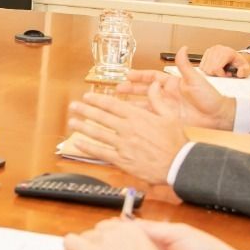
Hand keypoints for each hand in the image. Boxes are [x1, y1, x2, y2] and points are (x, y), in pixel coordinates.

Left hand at [66, 87, 186, 184]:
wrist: (178, 165)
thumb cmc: (175, 142)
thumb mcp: (170, 116)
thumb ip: (158, 100)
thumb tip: (154, 85)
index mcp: (138, 116)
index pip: (112, 105)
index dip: (97, 100)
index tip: (87, 96)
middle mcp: (127, 129)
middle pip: (101, 117)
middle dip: (85, 110)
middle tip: (73, 106)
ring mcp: (123, 145)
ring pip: (98, 133)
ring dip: (83, 127)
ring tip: (72, 122)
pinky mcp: (122, 160)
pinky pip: (101, 152)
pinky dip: (88, 147)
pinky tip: (78, 143)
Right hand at [117, 49, 235, 129]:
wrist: (218, 116)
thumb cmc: (210, 97)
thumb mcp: (196, 79)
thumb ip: (185, 66)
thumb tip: (183, 48)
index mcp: (173, 83)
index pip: (152, 77)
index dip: (140, 75)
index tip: (128, 74)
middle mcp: (167, 94)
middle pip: (144, 90)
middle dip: (131, 89)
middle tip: (118, 88)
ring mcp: (166, 107)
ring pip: (145, 104)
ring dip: (133, 103)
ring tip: (119, 103)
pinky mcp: (167, 119)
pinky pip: (151, 116)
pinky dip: (141, 116)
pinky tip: (132, 116)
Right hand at [199, 44, 249, 77]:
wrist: (236, 57)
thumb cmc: (239, 63)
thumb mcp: (245, 67)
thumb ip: (244, 71)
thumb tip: (239, 73)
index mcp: (227, 52)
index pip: (216, 68)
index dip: (221, 74)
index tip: (227, 74)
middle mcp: (217, 49)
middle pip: (209, 69)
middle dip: (216, 74)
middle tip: (224, 72)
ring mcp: (211, 50)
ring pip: (204, 68)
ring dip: (211, 72)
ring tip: (220, 70)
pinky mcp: (207, 52)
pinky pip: (202, 66)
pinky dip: (208, 69)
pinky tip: (215, 67)